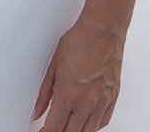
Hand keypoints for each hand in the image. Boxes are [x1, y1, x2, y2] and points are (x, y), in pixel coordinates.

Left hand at [32, 17, 123, 131]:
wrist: (103, 29)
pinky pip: (103, 122)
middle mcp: (87, 102)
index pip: (54, 128)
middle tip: (52, 127)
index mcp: (69, 95)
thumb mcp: (53, 66)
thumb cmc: (80, 41)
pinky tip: (85, 121)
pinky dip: (92, 126)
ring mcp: (102, 101)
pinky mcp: (112, 97)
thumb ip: (43, 94)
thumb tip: (36, 111)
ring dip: (75, 131)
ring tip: (67, 125)